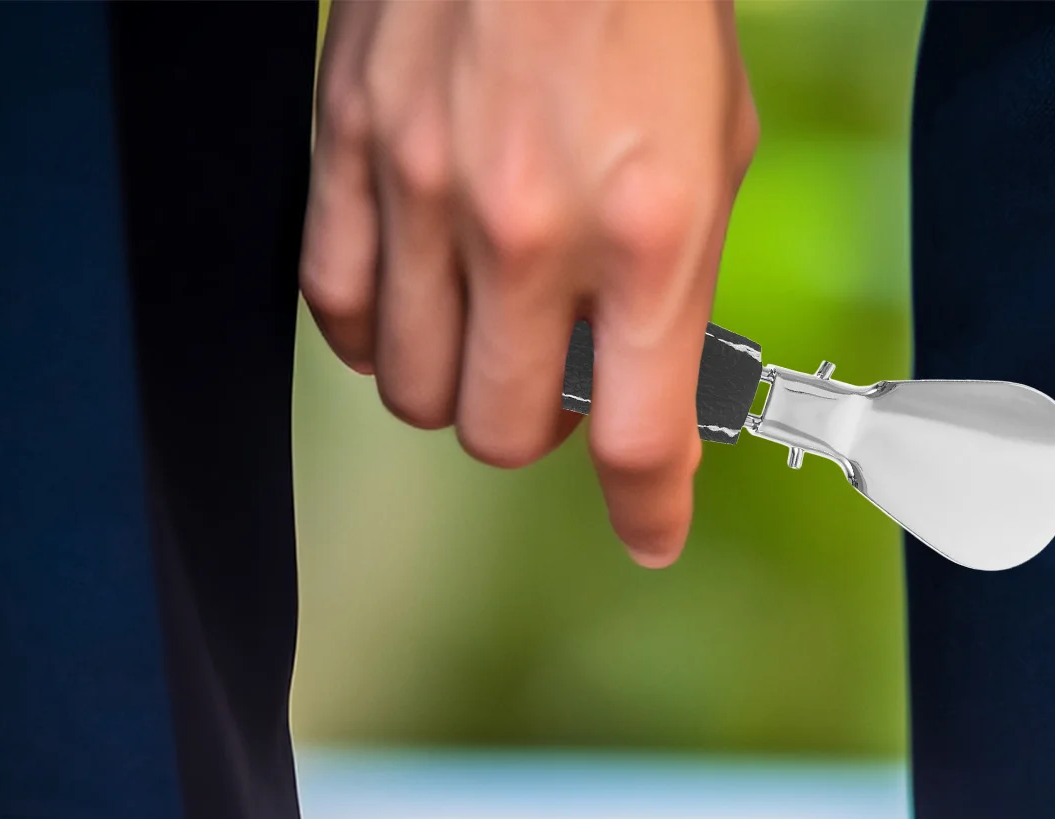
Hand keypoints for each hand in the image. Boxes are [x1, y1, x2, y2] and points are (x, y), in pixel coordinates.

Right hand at [300, 0, 758, 565]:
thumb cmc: (646, 6)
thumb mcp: (717, 153)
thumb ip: (682, 286)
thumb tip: (657, 388)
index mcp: (648, 231)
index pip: (635, 437)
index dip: (646, 510)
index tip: (650, 531)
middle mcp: (530, 226)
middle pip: (500, 434)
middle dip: (535, 432)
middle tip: (556, 383)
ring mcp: (424, 189)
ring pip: (413, 391)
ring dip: (457, 387)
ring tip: (487, 333)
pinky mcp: (348, 147)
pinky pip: (336, 310)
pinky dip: (376, 335)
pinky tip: (416, 300)